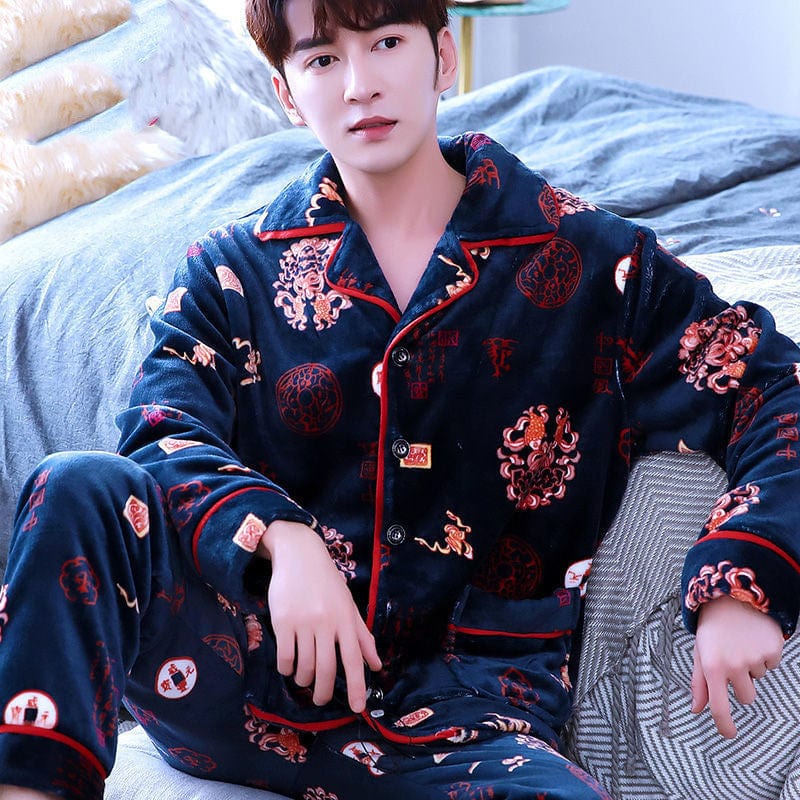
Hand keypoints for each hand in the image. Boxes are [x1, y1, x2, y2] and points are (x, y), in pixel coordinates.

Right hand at [259, 520, 381, 712]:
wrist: (299, 555)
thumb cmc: (327, 582)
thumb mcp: (348, 606)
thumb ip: (362, 637)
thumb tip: (376, 665)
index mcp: (346, 620)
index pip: (354, 660)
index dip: (356, 687)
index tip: (356, 708)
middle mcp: (327, 623)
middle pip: (326, 670)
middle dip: (323, 692)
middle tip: (319, 700)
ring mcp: (304, 623)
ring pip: (304, 667)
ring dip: (303, 680)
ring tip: (303, 679)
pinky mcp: (283, 621)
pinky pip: (285, 657)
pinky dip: (286, 669)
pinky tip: (288, 667)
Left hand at [691, 594, 783, 737]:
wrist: (732, 597)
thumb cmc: (713, 627)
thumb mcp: (700, 652)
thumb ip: (698, 683)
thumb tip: (697, 709)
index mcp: (712, 667)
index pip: (720, 707)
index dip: (725, 725)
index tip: (729, 733)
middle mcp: (734, 665)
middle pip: (745, 697)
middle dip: (741, 683)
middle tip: (731, 659)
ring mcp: (755, 659)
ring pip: (758, 680)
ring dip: (751, 667)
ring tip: (740, 644)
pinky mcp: (772, 651)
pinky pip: (771, 665)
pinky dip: (763, 656)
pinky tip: (752, 639)